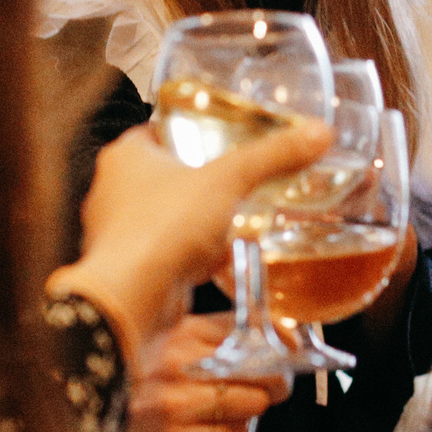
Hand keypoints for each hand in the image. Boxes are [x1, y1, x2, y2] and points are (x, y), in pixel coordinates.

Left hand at [55, 120, 331, 337]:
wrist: (133, 301)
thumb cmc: (162, 230)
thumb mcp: (228, 181)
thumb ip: (273, 156)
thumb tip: (317, 133)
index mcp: (127, 154)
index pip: (161, 129)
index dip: (194, 130)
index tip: (224, 133)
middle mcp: (115, 190)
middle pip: (167, 174)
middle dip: (203, 179)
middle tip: (236, 177)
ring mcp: (121, 232)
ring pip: (168, 216)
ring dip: (200, 219)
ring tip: (235, 216)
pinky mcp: (134, 269)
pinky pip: (170, 253)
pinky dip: (195, 254)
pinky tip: (220, 260)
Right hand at [118, 314, 286, 431]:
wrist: (78, 431)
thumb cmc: (120, 387)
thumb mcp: (154, 343)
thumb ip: (200, 335)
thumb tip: (261, 333)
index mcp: (175, 331)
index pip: (250, 327)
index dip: (280, 340)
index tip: (291, 347)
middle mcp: (177, 363)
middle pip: (263, 367)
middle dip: (274, 380)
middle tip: (271, 388)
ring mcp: (176, 405)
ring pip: (253, 403)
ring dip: (248, 409)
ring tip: (226, 411)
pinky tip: (206, 430)